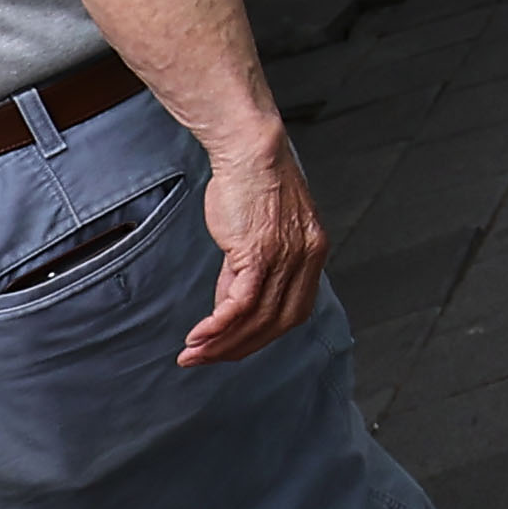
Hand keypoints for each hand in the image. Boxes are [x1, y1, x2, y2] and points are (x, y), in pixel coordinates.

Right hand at [180, 132, 330, 365]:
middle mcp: (306, 259)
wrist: (252, 149)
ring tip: (193, 354)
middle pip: (277, 324)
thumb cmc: (253, 183)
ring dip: (221, 343)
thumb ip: (249, 269)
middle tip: (206, 359)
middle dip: (239, 348)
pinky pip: (240, 304)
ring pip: (256, 319)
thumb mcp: (261, 231)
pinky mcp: (259, 252)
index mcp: (314, 254)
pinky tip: (198, 336)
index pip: (293, 312)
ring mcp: (285, 257)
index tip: (234, 347)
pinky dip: (217, 326)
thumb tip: (227, 306)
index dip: (262, 336)